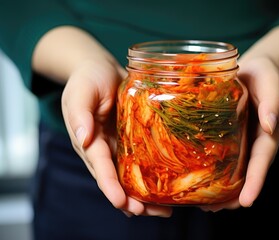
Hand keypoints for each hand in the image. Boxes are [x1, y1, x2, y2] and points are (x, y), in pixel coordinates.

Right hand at [61, 58, 172, 216]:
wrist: (101, 70)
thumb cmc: (88, 78)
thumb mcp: (81, 91)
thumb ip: (80, 113)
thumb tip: (83, 138)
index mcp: (89, 141)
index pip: (99, 167)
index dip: (109, 186)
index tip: (121, 203)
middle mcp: (103, 149)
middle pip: (115, 180)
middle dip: (130, 200)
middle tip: (149, 213)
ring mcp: (118, 147)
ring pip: (129, 177)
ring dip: (144, 196)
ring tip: (163, 211)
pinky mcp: (131, 141)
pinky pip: (140, 163)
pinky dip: (151, 178)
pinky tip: (166, 190)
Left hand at [201, 56, 278, 211]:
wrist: (255, 70)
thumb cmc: (266, 76)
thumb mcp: (272, 84)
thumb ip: (274, 102)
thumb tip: (270, 125)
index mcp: (268, 134)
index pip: (263, 161)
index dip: (255, 181)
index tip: (246, 202)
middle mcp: (254, 142)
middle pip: (247, 173)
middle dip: (233, 194)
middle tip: (215, 210)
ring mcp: (240, 140)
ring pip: (233, 169)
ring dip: (220, 188)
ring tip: (203, 204)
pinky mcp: (227, 134)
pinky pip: (220, 155)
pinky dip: (211, 168)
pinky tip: (197, 178)